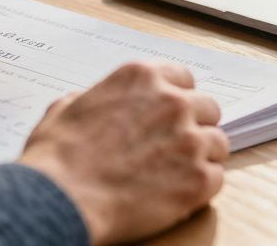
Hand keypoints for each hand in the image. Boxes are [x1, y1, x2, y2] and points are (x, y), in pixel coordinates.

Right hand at [17, 61, 228, 244]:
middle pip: (208, 108)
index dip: (178, 98)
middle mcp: (172, 102)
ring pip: (218, 143)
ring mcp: (189, 140)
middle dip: (195, 126)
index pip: (184, 78)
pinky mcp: (198, 178)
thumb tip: (98, 102)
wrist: (61, 198)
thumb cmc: (58, 156)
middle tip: (176, 146)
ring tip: (177, 173)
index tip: (173, 114)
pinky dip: (201, 187)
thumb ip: (96, 98)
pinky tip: (178, 193)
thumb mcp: (68, 107)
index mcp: (142, 77)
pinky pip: (217, 177)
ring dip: (202, 156)